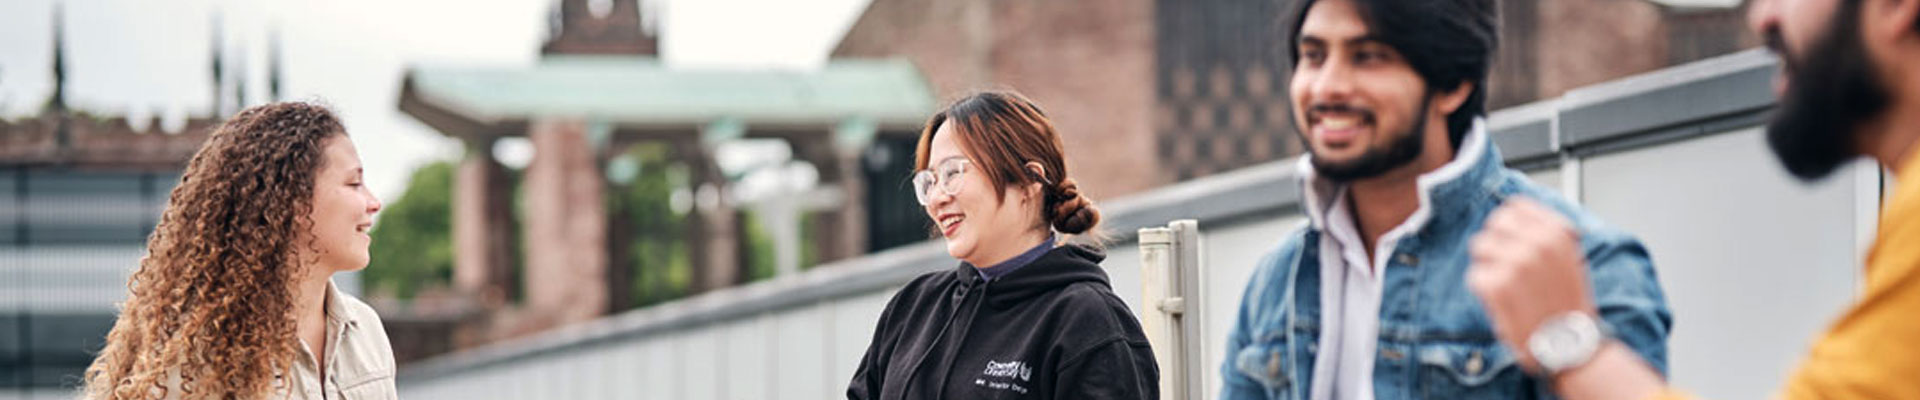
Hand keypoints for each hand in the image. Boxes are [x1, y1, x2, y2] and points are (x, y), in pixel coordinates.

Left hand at [1467, 197, 1598, 372]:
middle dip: (1496, 241)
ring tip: (1506, 285)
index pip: (1515, 206)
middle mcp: (1536, 243)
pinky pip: (1475, 275)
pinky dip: (1483, 289)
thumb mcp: (1569, 258)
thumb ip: (1545, 233)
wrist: (1570, 345)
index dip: (1508, 222)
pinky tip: (1502, 302)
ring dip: (1488, 264)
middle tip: (1505, 264)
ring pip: (1479, 246)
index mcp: (1556, 233)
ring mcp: (1515, 263)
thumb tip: (1515, 213)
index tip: (1510, 236)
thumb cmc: (1568, 305)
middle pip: (1494, 223)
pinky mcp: (1496, 285)